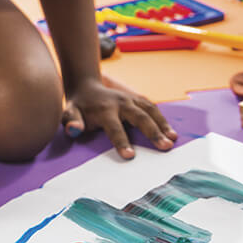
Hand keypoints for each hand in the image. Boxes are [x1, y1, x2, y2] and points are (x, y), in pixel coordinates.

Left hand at [62, 77, 177, 158]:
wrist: (86, 86)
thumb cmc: (78, 107)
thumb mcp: (69, 113)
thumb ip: (71, 122)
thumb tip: (74, 130)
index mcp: (104, 109)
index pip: (114, 128)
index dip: (121, 142)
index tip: (130, 156)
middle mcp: (121, 102)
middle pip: (140, 117)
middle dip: (153, 132)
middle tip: (165, 147)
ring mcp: (130, 98)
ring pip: (150, 110)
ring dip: (163, 125)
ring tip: (173, 139)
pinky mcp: (137, 99)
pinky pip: (152, 108)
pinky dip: (163, 119)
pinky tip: (171, 132)